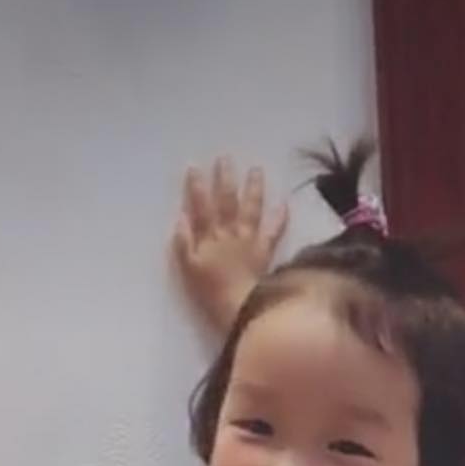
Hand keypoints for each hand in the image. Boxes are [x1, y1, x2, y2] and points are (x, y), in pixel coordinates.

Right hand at [170, 158, 289, 332]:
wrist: (240, 307)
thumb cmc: (211, 293)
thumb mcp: (189, 270)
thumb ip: (184, 244)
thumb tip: (180, 218)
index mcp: (208, 238)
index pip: (201, 208)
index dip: (196, 187)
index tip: (194, 167)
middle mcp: (229, 233)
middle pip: (226, 202)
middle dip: (225, 179)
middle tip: (225, 158)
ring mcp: (248, 240)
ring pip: (250, 209)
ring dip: (252, 188)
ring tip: (256, 170)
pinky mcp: (264, 251)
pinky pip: (273, 231)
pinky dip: (279, 217)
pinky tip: (284, 203)